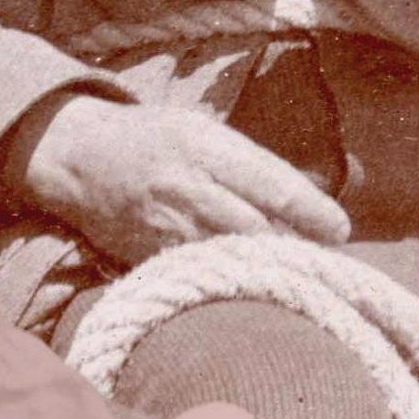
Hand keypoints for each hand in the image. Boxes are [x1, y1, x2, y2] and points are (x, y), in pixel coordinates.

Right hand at [23, 95, 350, 269]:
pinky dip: (229, 284)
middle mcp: (185, 186)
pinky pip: (199, 276)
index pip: (269, 184)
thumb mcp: (202, 130)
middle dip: (296, 251)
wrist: (79, 157)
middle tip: (325, 265)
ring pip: (231, 260)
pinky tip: (249, 287)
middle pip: (256, 231)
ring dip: (267, 272)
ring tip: (296, 280)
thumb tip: (314, 202)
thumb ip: (252, 165)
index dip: (311, 212)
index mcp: (204, 146)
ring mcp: (164, 226)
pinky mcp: (148, 257)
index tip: (339, 230)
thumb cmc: (155, 139)